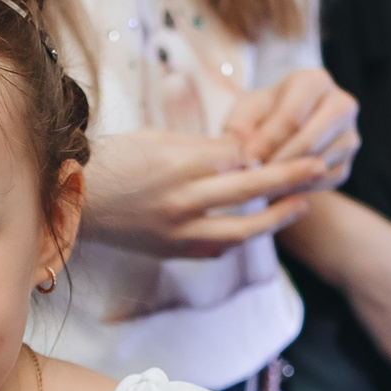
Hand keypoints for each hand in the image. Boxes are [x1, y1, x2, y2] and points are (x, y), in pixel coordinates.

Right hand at [80, 130, 329, 258]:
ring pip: (242, 228)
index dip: (263, 149)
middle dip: (289, 177)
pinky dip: (240, 238)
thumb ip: (201, 148)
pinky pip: (217, 248)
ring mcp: (178, 230)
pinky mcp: (172, 250)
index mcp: (177, 163)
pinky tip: (255, 228)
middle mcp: (182, 200)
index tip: (284, 141)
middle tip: (320, 166)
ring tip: (302, 204)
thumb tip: (243, 153)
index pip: (237, 155)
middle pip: (250, 188)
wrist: (71, 203)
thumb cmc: (111, 162)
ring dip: (277, 217)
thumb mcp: (155, 139)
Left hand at [222, 68, 358, 188]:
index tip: (247, 158)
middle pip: (310, 140)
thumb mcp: (243, 115)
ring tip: (260, 181)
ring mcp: (349, 136)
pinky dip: (296, 188)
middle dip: (277, 161)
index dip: (267, 140)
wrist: (277, 132)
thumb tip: (249, 154)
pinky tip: (276, 187)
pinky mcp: (345, 165)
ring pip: (317, 164)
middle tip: (253, 175)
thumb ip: (241, 130)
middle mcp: (341, 104)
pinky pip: (321, 182)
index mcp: (314, 81)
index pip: (293, 115)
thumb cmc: (258, 117)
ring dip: (285, 177)